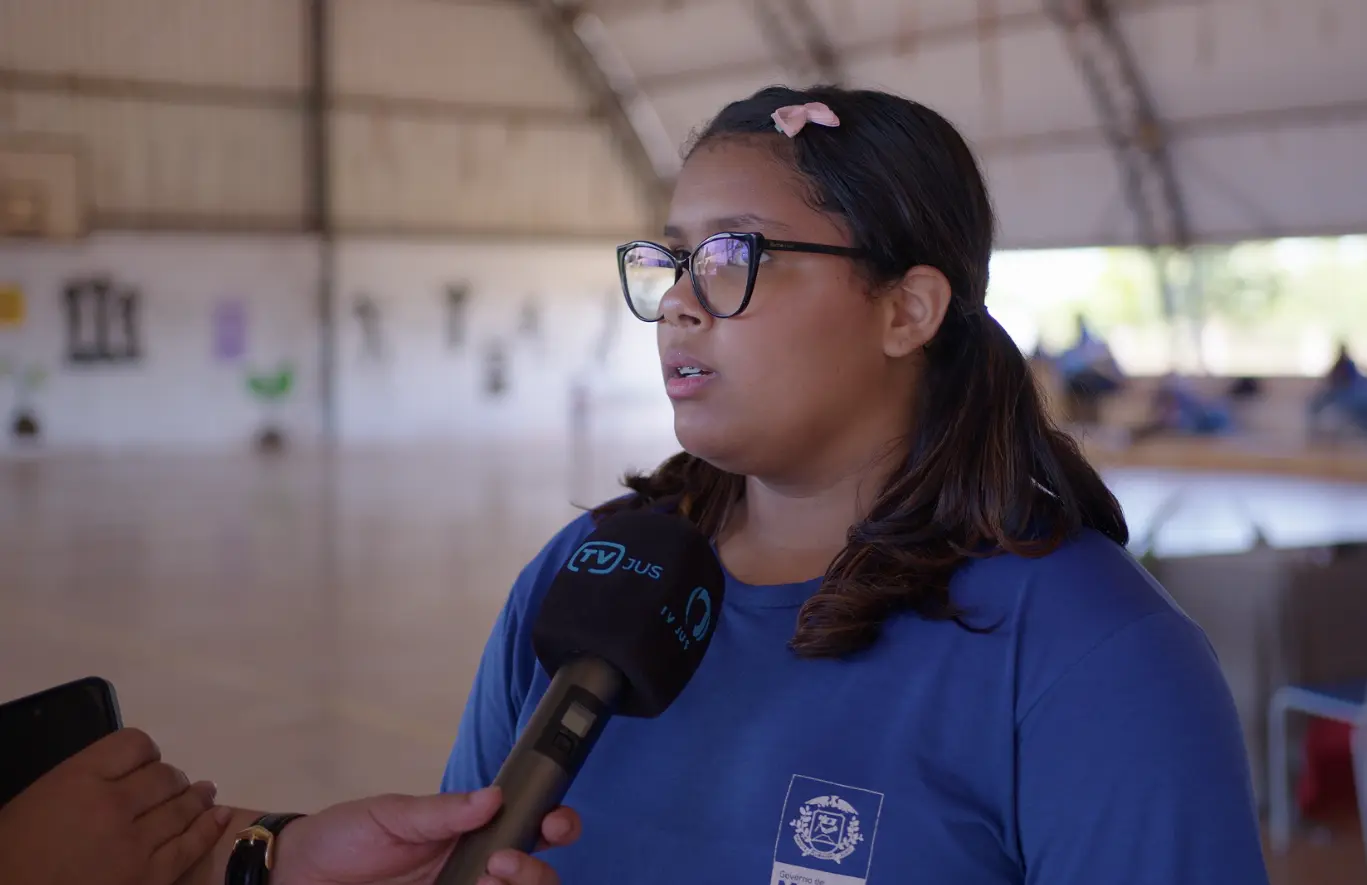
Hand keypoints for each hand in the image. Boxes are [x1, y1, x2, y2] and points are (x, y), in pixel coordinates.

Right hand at [0, 728, 228, 884]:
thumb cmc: (12, 855)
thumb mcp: (39, 800)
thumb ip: (84, 780)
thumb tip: (122, 775)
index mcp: (80, 778)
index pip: (135, 744)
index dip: (144, 753)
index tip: (144, 764)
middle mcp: (114, 804)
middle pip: (164, 776)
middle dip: (170, 780)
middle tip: (172, 786)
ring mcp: (136, 843)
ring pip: (182, 807)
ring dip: (196, 798)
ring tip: (204, 793)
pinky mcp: (149, 878)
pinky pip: (190, 846)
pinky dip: (209, 827)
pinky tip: (219, 816)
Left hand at [272, 787, 580, 884]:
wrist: (296, 877)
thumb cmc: (343, 836)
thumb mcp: (391, 814)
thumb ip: (442, 812)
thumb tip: (494, 796)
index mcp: (470, 832)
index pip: (529, 827)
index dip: (555, 824)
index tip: (553, 824)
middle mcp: (474, 870)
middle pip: (536, 876)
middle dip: (536, 870)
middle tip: (502, 863)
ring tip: (486, 883)